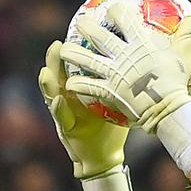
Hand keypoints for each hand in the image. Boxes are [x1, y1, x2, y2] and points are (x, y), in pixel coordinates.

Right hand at [38, 40, 126, 178]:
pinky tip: (58, 99)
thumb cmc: (112, 125)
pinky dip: (58, 108)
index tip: (73, 34)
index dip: (71, 50)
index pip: (73, 65)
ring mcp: (65, 113)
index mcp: (80, 88)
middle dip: (55, 60)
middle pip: (59, 75)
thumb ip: (123, 81)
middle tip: (57, 44)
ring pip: (53, 94)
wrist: (105, 156)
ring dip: (48, 83)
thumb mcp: (117, 99)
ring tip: (46, 71)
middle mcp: (69, 97)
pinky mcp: (66, 129)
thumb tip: (144, 60)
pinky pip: (61, 117)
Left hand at [61, 0, 190, 130]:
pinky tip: (70, 84)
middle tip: (80, 21)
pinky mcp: (108, 91)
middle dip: (87, 26)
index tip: (112, 8)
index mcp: (140, 44)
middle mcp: (123, 55)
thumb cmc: (177, 84)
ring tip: (63, 51)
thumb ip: (188, 36)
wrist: (167, 109)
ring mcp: (113, 73)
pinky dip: (78, 85)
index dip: (116, 11)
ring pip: (87, 60)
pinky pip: (88, 87)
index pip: (124, 19)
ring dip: (73, 54)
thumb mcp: (185, 57)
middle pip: (99, 36)